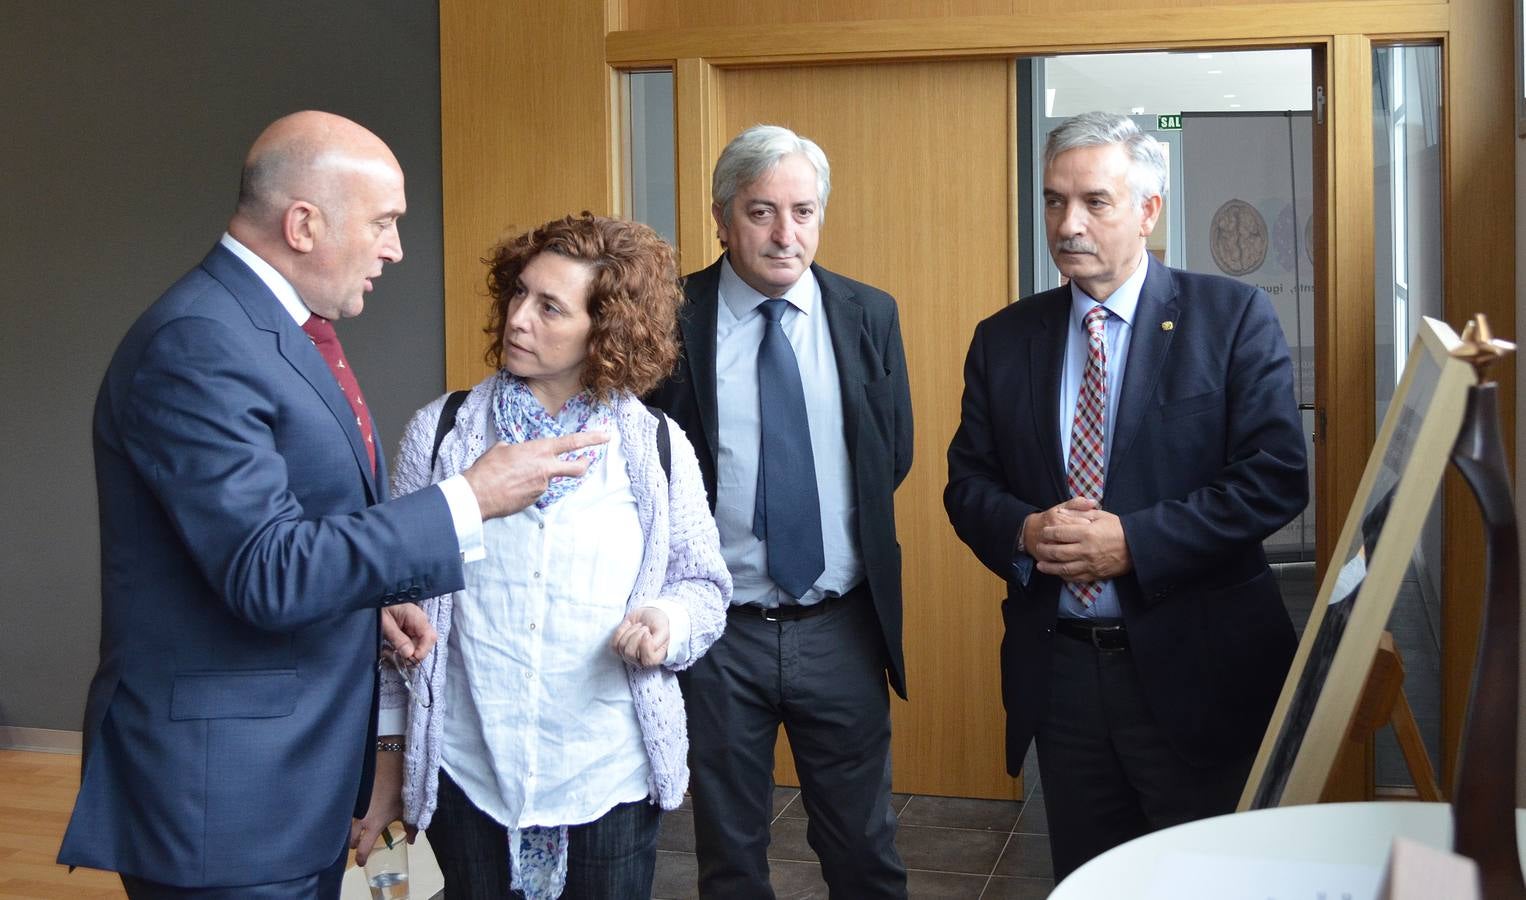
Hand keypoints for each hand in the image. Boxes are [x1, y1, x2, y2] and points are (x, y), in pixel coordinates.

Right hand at [350, 745, 414, 864]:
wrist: (389, 764)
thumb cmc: (400, 789)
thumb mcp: (408, 810)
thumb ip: (411, 827)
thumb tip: (412, 841)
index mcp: (373, 824)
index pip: (363, 848)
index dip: (361, 857)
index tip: (362, 862)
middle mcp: (360, 818)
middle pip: (349, 840)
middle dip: (353, 844)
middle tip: (358, 844)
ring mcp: (353, 808)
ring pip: (344, 826)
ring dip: (347, 831)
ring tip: (354, 831)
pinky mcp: (351, 797)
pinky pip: (345, 812)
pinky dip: (346, 817)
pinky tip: (351, 815)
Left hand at [381, 603, 436, 663]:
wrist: (371, 599)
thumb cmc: (378, 606)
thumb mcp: (384, 623)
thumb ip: (398, 638)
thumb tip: (409, 654)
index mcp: (416, 616)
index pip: (430, 637)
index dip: (422, 651)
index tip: (409, 659)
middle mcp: (420, 622)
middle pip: (425, 645)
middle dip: (410, 656)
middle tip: (393, 657)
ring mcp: (415, 628)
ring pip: (417, 648)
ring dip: (403, 655)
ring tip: (387, 652)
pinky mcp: (409, 632)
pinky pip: (409, 646)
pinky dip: (399, 651)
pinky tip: (388, 649)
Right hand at [462, 433, 609, 518]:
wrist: (479, 494)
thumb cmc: (488, 468)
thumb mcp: (503, 448)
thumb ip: (519, 449)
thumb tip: (518, 452)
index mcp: (540, 450)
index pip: (572, 442)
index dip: (591, 438)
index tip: (605, 436)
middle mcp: (546, 468)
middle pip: (577, 468)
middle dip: (585, 464)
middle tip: (586, 461)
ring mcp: (543, 486)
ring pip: (549, 480)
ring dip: (538, 478)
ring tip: (515, 478)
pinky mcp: (536, 500)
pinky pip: (536, 491)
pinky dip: (528, 489)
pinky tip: (512, 488)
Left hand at [610, 607, 669, 666]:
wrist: (648, 614)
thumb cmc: (657, 623)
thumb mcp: (663, 629)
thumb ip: (657, 641)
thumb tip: (644, 643)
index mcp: (655, 659)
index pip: (647, 660)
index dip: (645, 645)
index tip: (648, 633)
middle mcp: (641, 661)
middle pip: (630, 653)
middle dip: (637, 635)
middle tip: (645, 628)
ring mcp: (628, 656)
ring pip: (622, 647)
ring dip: (631, 631)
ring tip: (639, 626)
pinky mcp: (618, 649)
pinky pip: (614, 643)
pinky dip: (621, 631)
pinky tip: (629, 627)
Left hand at [1029, 497, 1132, 582]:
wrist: (1137, 547)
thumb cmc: (1119, 529)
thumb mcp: (1101, 515)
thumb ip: (1081, 513)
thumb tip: (1063, 512)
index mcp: (1087, 533)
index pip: (1060, 533)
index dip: (1048, 533)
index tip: (1043, 532)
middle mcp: (1086, 550)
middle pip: (1058, 552)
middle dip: (1045, 550)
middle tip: (1038, 547)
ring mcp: (1089, 564)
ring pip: (1063, 568)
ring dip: (1049, 567)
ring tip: (1040, 565)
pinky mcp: (1094, 575)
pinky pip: (1075, 577)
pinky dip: (1063, 576)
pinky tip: (1057, 573)